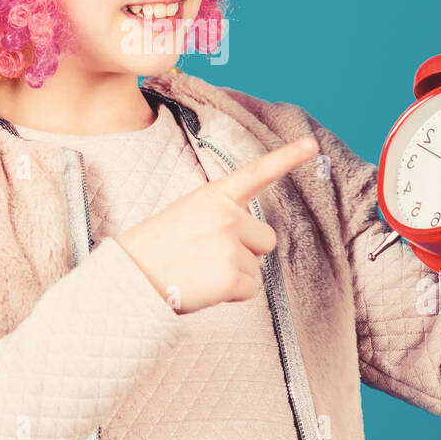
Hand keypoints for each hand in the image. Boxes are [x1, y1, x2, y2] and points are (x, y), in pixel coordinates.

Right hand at [114, 136, 319, 313]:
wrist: (128, 278)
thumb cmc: (156, 250)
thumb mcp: (187, 215)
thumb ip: (221, 217)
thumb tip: (251, 242)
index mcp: (214, 196)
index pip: (257, 172)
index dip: (288, 157)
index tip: (312, 144)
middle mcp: (228, 216)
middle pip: (266, 238)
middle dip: (247, 251)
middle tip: (206, 257)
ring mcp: (232, 246)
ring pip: (257, 267)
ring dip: (234, 274)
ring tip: (199, 272)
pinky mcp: (233, 278)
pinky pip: (250, 290)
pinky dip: (231, 295)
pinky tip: (203, 288)